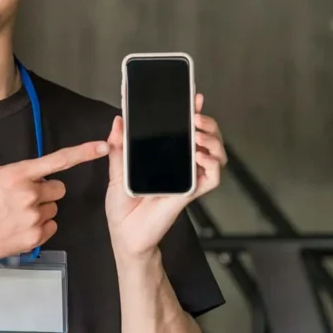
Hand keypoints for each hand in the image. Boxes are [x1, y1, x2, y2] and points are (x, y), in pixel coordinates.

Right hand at [0, 140, 108, 264]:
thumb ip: (19, 172)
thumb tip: (37, 175)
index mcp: (18, 174)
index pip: (59, 160)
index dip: (84, 152)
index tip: (103, 147)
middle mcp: (29, 194)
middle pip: (59, 189)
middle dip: (46, 192)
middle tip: (24, 199)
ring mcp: (32, 217)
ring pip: (54, 209)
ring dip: (41, 210)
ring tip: (16, 215)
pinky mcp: (33, 238)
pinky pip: (51, 227)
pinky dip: (39, 227)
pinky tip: (19, 227)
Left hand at [105, 93, 226, 256]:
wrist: (125, 235)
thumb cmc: (123, 208)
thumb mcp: (117, 172)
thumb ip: (119, 147)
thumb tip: (118, 121)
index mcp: (166, 157)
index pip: (186, 130)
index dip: (194, 112)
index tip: (194, 97)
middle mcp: (182, 165)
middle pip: (207, 138)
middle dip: (208, 123)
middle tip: (196, 116)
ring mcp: (189, 178)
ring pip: (216, 154)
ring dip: (213, 140)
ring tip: (198, 133)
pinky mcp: (191, 193)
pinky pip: (212, 177)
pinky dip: (212, 164)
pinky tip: (200, 156)